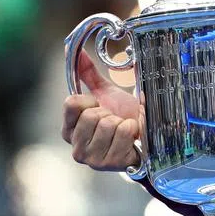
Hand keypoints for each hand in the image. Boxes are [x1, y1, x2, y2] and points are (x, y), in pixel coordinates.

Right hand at [61, 51, 142, 170]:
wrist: (145, 137)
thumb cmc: (123, 116)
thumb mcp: (105, 94)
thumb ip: (88, 74)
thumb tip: (74, 50)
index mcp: (69, 130)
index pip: (71, 103)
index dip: (90, 100)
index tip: (99, 105)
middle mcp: (75, 148)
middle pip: (91, 115)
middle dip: (109, 113)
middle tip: (115, 120)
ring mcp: (92, 159)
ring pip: (108, 124)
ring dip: (122, 122)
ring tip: (123, 128)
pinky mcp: (110, 164)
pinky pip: (123, 133)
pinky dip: (132, 129)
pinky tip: (131, 138)